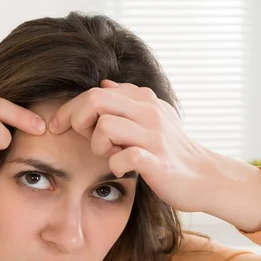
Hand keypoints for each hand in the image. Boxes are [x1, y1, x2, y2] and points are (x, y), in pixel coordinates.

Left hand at [49, 80, 217, 212]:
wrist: (204, 177)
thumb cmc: (171, 149)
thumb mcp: (152, 116)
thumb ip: (128, 99)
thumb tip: (104, 83)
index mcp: (143, 99)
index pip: (95, 92)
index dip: (69, 109)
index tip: (56, 126)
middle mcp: (149, 112)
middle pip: (95, 101)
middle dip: (77, 120)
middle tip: (82, 138)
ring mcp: (155, 136)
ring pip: (105, 127)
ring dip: (98, 145)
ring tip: (109, 153)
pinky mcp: (158, 162)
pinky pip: (125, 157)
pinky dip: (116, 165)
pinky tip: (121, 169)